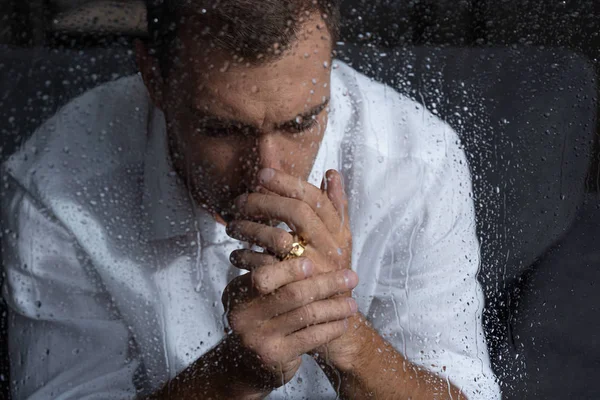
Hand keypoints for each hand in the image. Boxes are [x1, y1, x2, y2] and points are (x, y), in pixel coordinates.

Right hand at [221, 254, 358, 392]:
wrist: (248, 364)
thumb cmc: (262, 320)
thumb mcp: (258, 296)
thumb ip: (276, 275)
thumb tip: (311, 248)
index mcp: (237, 292)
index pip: (265, 275)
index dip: (290, 269)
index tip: (313, 262)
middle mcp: (243, 315)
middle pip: (292, 293)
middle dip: (326, 284)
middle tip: (351, 277)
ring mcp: (257, 338)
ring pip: (306, 315)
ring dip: (334, 307)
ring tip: (352, 304)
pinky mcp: (274, 356)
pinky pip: (310, 338)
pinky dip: (330, 329)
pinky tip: (342, 323)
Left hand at [226, 168, 365, 370]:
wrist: (334, 319)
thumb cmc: (330, 271)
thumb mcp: (337, 238)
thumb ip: (332, 204)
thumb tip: (332, 173)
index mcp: (338, 232)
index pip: (314, 199)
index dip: (287, 183)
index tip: (262, 173)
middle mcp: (330, 249)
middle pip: (298, 213)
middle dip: (264, 201)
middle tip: (238, 201)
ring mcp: (314, 270)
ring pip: (279, 239)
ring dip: (250, 229)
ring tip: (231, 226)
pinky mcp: (295, 290)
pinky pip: (265, 268)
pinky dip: (246, 258)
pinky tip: (236, 254)